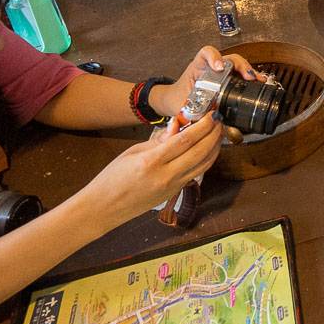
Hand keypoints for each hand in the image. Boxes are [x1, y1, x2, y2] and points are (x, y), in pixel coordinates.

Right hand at [78, 112, 223, 227]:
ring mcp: (173, 186)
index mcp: (152, 162)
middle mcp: (166, 176)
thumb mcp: (132, 152)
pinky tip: (207, 149)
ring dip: (214, 147)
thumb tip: (178, 125)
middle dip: (214, 134)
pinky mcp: (175, 192)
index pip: (185, 140)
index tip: (212, 115)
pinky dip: (206, 159)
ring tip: (217, 132)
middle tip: (219, 120)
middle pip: (200, 152)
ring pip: (204, 164)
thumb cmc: (112, 178)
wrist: (104, 208)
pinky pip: (197, 173)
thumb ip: (159, 140)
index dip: (203, 126)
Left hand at [151, 47, 261, 119]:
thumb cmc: (177, 100)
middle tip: (248, 76)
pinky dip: (250, 81)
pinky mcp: (227, 82)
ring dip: (249, 72)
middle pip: (230, 58)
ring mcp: (221, 74)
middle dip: (241, 65)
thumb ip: (195, 110)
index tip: (219, 67)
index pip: (207, 53)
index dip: (215, 57)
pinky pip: (240, 77)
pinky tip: (257, 86)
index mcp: (198, 68)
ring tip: (258, 80)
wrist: (175, 103)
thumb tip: (209, 116)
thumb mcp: (184, 105)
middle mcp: (212, 68)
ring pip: (238, 66)